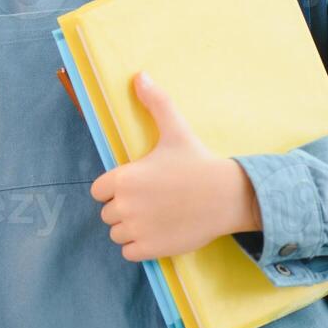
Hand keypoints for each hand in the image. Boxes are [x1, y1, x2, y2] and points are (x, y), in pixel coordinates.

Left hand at [90, 71, 261, 261]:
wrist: (229, 196)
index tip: (137, 185)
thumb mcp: (175, 129)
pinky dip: (138, 246)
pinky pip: (128, 252)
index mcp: (123, 178)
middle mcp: (124, 206)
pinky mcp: (150, 249)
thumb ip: (154, 102)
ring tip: (154, 217)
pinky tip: (157, 233)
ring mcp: (137, 229)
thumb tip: (139, 75)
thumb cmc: (198, 162)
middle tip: (151, 201)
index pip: (98, 190)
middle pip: (107, 213)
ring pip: (116, 233)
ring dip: (129, 229)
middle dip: (124, 208)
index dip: (115, 188)